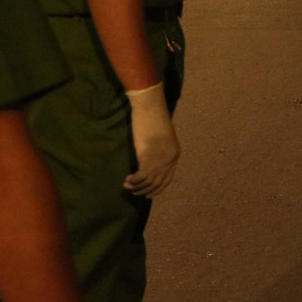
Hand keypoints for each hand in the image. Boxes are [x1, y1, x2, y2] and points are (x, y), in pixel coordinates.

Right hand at [123, 83, 178, 197]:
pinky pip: (140, 176)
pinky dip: (133, 181)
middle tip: (134, 192)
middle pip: (157, 183)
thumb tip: (152, 160)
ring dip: (137, 187)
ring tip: (127, 185)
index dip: (157, 189)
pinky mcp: (147, 157)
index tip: (147, 194)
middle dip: (145, 190)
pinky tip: (127, 179)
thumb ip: (160, 150)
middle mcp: (169, 159)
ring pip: (148, 182)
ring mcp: (159, 159)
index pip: (167, 179)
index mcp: (175, 154)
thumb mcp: (161, 137)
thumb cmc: (154, 117)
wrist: (150, 106)